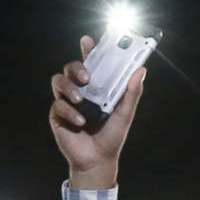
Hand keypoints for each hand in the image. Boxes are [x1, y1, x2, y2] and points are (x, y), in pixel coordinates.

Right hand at [49, 35, 147, 188]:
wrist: (98, 160)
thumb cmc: (112, 136)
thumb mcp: (125, 114)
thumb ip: (131, 93)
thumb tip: (141, 70)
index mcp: (97, 87)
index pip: (91, 63)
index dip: (89, 49)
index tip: (88, 40)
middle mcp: (80, 90)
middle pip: (70, 67)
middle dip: (76, 67)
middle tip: (86, 76)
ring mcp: (67, 101)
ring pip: (58, 80)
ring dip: (69, 86)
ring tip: (80, 99)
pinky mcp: (57, 115)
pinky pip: (58, 105)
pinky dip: (70, 112)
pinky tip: (80, 122)